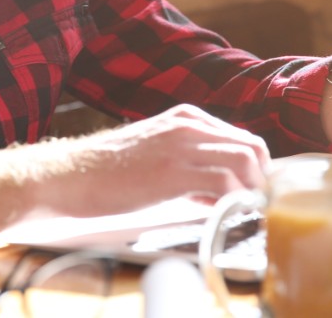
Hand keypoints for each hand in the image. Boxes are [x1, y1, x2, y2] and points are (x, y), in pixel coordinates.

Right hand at [40, 104, 270, 216]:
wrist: (70, 175)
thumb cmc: (109, 170)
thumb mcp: (157, 152)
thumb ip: (190, 162)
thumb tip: (222, 190)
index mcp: (187, 117)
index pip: (243, 138)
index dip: (255, 169)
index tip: (249, 194)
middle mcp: (189, 124)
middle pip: (252, 146)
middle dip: (261, 180)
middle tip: (252, 206)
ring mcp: (182, 144)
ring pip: (245, 160)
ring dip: (252, 191)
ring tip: (240, 213)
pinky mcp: (173, 171)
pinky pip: (224, 183)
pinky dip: (233, 201)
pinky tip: (220, 215)